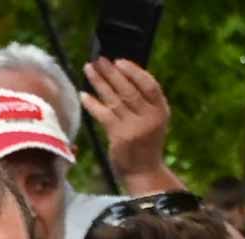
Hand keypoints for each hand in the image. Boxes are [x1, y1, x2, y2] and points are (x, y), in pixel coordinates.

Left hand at [81, 59, 171, 192]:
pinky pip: (103, 115)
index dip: (134, 71)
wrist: (144, 172)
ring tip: (89, 69)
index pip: (150, 85)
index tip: (120, 61)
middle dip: (112, 73)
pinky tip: (83, 94)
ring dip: (99, 82)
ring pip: (114, 100)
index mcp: (161, 110)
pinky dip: (93, 104)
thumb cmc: (145, 144)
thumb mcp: (152, 121)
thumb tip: (121, 77)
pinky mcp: (119, 137)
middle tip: (99, 60)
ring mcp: (135, 127)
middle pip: (129, 89)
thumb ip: (143, 103)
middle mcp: (150, 118)